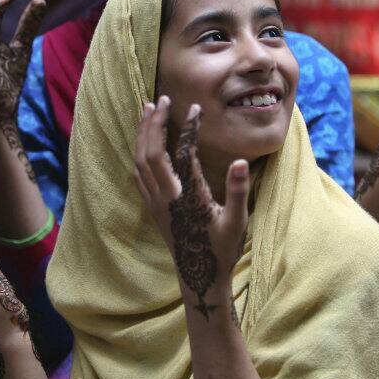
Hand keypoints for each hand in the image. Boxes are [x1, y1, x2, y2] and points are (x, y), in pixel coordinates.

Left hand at [133, 97, 248, 322]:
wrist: (199, 278)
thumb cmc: (221, 250)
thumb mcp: (236, 222)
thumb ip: (237, 191)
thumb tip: (239, 161)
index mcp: (187, 198)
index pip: (184, 154)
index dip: (188, 129)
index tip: (195, 109)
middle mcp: (165, 197)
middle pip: (150, 152)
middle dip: (155, 123)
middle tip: (163, 100)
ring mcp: (155, 202)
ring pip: (139, 161)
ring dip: (142, 133)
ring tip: (148, 110)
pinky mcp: (151, 207)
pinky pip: (138, 173)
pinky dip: (139, 151)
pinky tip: (143, 141)